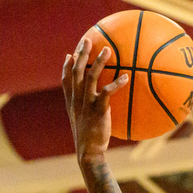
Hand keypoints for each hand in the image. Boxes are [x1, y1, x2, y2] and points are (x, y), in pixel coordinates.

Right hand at [62, 39, 129, 163]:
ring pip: (90, 77)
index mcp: (72, 103)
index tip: (71, 54)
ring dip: (99, 61)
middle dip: (81, 54)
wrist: (89, 153)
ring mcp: (86, 104)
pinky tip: (126, 77)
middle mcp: (77, 100)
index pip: (66, 80)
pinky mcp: (98, 110)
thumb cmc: (90, 140)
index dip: (67, 66)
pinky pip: (107, 92)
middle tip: (87, 40)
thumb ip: (88, 111)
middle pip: (76, 71)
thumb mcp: (85, 124)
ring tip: (108, 49)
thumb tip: (99, 105)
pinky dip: (116, 83)